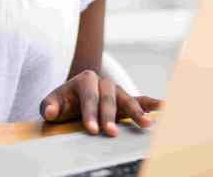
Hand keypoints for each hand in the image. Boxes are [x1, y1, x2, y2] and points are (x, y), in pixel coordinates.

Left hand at [39, 70, 162, 136]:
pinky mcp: (125, 100)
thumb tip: (50, 111)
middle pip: (109, 98)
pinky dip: (151, 103)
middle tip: (111, 132)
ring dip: (136, 112)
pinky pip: (140, 99)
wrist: (71, 99)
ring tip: (145, 124)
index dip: (90, 113)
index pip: (89, 97)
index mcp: (85, 79)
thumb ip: (49, 106)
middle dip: (110, 116)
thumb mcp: (51, 103)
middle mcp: (103, 82)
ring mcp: (116, 90)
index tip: (92, 129)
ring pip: (127, 99)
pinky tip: (163, 107)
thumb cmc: (61, 103)